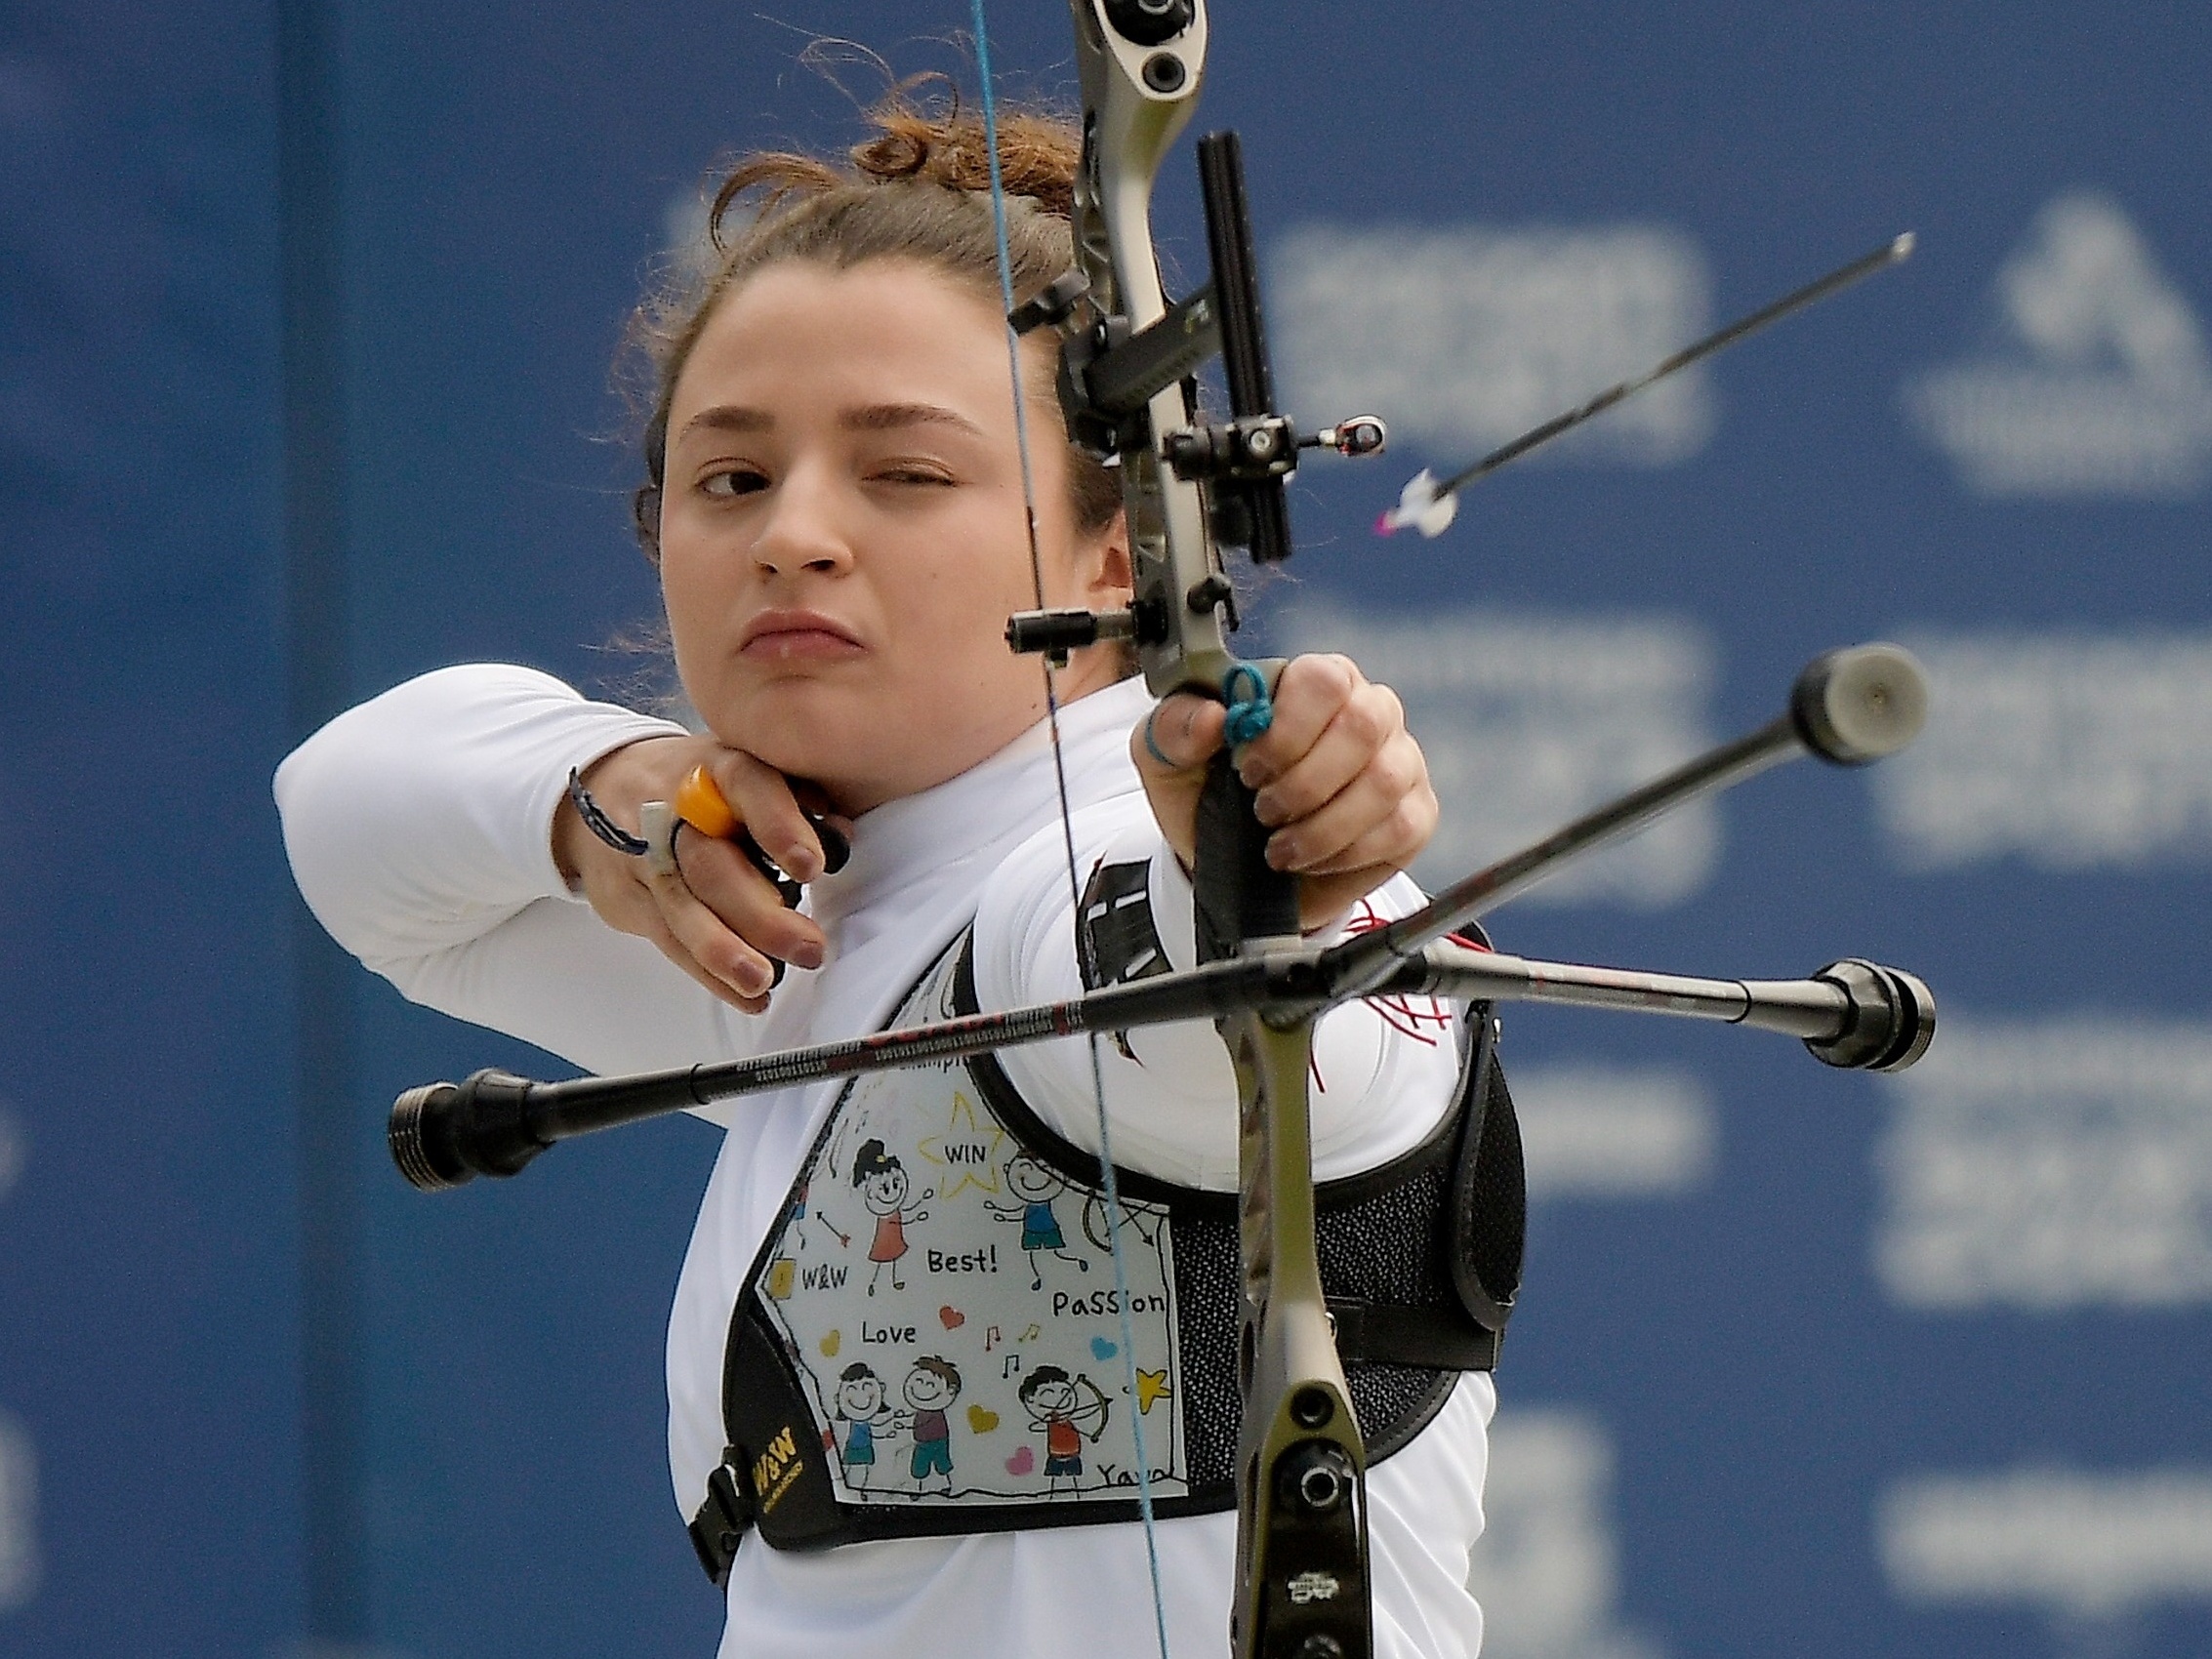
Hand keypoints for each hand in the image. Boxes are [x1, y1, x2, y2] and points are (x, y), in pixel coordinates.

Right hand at [552, 736, 848, 1013]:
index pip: (749, 789)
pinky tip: (746, 995)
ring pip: (684, 909)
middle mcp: (675, 812)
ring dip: (726, 952)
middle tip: (808, 946)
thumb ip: (795, 797)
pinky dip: (710, 974)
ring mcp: (645, 857)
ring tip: (763, 980)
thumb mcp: (745, 769)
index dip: (779, 827)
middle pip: (712, 866)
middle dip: (761, 914)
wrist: (604, 788)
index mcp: (718, 770)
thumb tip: (839, 834)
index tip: (811, 867)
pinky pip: (671, 941)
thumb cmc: (695, 784)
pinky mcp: (631, 898)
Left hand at [1131, 654, 1437, 931]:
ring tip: (1280, 848)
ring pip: (1385, 782)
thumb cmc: (1208, 795)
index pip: (1323, 680)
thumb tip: (1212, 719)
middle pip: (1363, 725)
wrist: (1231, 865)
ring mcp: (1399, 761)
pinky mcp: (1415, 813)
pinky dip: (1348, 853)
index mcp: (1311, 682)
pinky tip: (1313, 860)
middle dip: (1305, 782)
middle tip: (1264, 812)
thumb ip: (1175, 727)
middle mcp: (1366, 711)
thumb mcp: (1168, 759)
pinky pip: (1402, 827)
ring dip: (1324, 826)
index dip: (1287, 729)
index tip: (1248, 769)